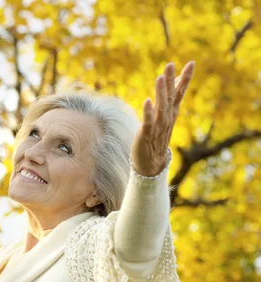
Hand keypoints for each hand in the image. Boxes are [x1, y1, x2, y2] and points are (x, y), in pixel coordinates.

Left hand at [131, 61, 195, 175]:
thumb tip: (171, 81)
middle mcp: (166, 117)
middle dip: (170, 80)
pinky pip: (147, 122)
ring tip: (160, 77)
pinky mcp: (146, 134)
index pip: (179, 93)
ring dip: (160, 92)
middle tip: (170, 64)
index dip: (185, 78)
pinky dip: (148, 112)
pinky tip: (147, 101)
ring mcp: (157, 126)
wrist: (151, 163)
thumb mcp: (164, 116)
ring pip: (160, 106)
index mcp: (171, 112)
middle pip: (170, 96)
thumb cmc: (156, 136)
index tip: (192, 63)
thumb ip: (168, 99)